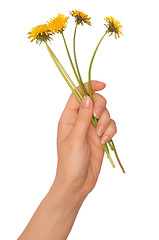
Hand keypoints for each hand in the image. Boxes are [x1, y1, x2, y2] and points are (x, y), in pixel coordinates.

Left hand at [55, 81, 116, 197]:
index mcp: (69, 118)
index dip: (89, 86)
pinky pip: (110, 126)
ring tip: (101, 136)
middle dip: (100, 107)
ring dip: (106, 122)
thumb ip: (82, 117)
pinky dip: (111, 131)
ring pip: (105, 113)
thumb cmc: (70, 162)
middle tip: (97, 117)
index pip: (78, 95)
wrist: (77, 182)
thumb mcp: (75, 138)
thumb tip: (87, 97)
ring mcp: (91, 128)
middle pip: (95, 101)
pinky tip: (106, 140)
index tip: (102, 85)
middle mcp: (81, 120)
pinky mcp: (100, 136)